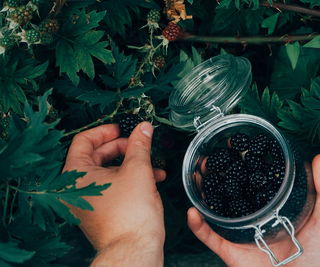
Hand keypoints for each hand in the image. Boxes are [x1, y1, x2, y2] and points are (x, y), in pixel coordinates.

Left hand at [63, 123, 165, 266]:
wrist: (135, 249)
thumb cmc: (130, 215)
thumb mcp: (138, 169)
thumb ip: (140, 144)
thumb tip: (143, 128)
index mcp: (76, 175)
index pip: (85, 140)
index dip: (106, 131)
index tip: (123, 128)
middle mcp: (75, 189)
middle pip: (97, 156)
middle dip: (124, 148)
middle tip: (139, 144)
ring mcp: (86, 202)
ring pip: (108, 172)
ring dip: (131, 165)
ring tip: (152, 164)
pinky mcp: (98, 212)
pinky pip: (111, 187)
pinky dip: (129, 180)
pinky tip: (152, 179)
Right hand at [187, 154, 319, 266]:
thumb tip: (319, 159)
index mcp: (274, 207)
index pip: (257, 179)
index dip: (247, 161)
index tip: (240, 144)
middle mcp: (255, 217)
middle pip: (233, 190)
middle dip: (220, 172)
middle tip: (213, 154)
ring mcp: (241, 233)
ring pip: (217, 209)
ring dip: (204, 191)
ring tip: (197, 174)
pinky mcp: (231, 250)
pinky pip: (210, 237)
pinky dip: (198, 226)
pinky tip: (193, 211)